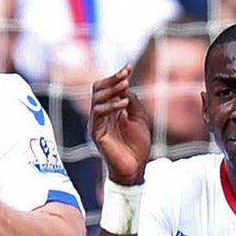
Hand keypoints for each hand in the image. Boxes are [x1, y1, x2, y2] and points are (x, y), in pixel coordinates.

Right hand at [89, 67, 151, 187]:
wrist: (135, 168)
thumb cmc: (138, 145)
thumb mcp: (139, 117)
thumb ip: (131, 101)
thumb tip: (125, 85)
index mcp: (111, 109)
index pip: (108, 88)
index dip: (117, 76)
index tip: (129, 68)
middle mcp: (101, 115)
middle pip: (98, 89)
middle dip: (112, 79)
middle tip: (125, 74)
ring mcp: (97, 123)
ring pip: (96, 99)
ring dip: (111, 90)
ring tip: (125, 85)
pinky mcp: (96, 133)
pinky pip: (98, 114)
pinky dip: (111, 106)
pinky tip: (124, 103)